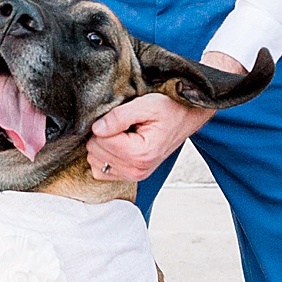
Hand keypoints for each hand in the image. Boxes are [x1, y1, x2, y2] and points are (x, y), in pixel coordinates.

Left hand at [87, 53, 245, 183]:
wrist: (186, 117)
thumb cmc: (169, 109)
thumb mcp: (145, 104)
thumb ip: (118, 116)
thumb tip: (96, 129)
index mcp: (140, 154)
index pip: (100, 140)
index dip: (105, 124)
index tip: (123, 117)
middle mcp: (136, 170)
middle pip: (94, 152)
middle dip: (104, 135)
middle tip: (124, 125)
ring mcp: (134, 175)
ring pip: (95, 161)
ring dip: (104, 145)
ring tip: (124, 134)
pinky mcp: (131, 176)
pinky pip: (101, 170)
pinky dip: (105, 157)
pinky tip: (119, 144)